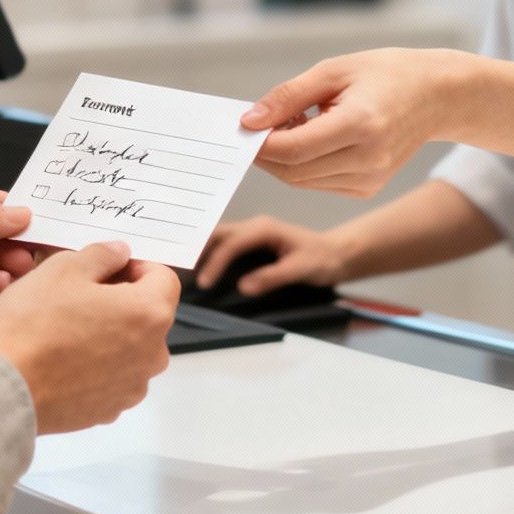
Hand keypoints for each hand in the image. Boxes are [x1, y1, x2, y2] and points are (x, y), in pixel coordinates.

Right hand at [0, 242, 178, 434]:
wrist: (4, 389)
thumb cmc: (33, 327)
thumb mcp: (63, 268)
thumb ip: (102, 255)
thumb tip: (118, 254)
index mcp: (150, 314)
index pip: (164, 278)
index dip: (136, 265)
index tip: (110, 266)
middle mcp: (152, 354)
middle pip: (148, 314)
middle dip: (120, 300)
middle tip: (79, 293)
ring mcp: (132, 386)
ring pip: (130, 346)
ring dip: (108, 333)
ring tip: (66, 327)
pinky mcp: (109, 409)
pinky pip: (112, 376)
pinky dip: (96, 363)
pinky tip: (62, 356)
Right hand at [196, 216, 352, 295]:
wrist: (336, 255)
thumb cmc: (321, 260)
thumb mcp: (301, 269)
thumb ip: (273, 277)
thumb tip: (243, 286)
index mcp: (264, 228)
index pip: (232, 243)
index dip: (216, 262)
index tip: (204, 283)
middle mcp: (254, 227)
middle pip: (218, 233)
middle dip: (197, 249)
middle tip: (177, 268)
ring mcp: (251, 233)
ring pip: (218, 237)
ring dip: (200, 250)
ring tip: (181, 268)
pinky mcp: (251, 243)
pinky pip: (224, 245)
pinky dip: (209, 254)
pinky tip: (197, 266)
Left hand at [240, 48, 469, 197]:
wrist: (436, 95)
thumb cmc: (386, 74)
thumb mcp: (333, 70)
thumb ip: (288, 97)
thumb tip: (250, 121)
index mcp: (361, 125)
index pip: (293, 149)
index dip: (261, 142)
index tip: (244, 127)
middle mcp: (368, 159)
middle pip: (293, 171)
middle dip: (266, 153)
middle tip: (258, 125)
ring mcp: (371, 179)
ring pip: (303, 181)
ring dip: (284, 158)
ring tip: (293, 123)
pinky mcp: (369, 188)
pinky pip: (319, 183)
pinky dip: (303, 165)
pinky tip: (312, 138)